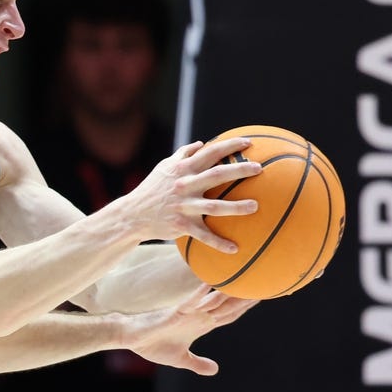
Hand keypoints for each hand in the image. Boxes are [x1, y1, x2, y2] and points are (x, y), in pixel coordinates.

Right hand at [116, 137, 261, 252]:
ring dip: (236, 207)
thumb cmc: (152, 189)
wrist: (133, 214)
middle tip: (259, 169)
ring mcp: (183, 205)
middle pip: (217, 175)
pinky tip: (234, 249)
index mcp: (182, 169)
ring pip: (214, 206)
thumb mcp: (163, 167)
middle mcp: (184, 185)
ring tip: (255, 206)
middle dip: (239, 170)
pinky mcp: (181, 224)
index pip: (210, 153)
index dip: (229, 146)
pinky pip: (203, 235)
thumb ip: (182, 155)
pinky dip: (218, 242)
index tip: (249, 143)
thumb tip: (201, 144)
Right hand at [123, 284, 257, 375]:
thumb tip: (215, 370)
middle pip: (226, 306)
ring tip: (245, 282)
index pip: (228, 315)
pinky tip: (210, 286)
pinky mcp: (174, 313)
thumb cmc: (152, 345)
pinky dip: (200, 295)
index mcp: (200, 324)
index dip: (245, 308)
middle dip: (245, 298)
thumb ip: (197, 363)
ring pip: (212, 301)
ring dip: (229, 293)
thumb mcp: (180, 359)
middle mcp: (197, 316)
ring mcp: (187, 313)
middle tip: (264, 284)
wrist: (130, 338)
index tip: (261, 298)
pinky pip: (189, 302)